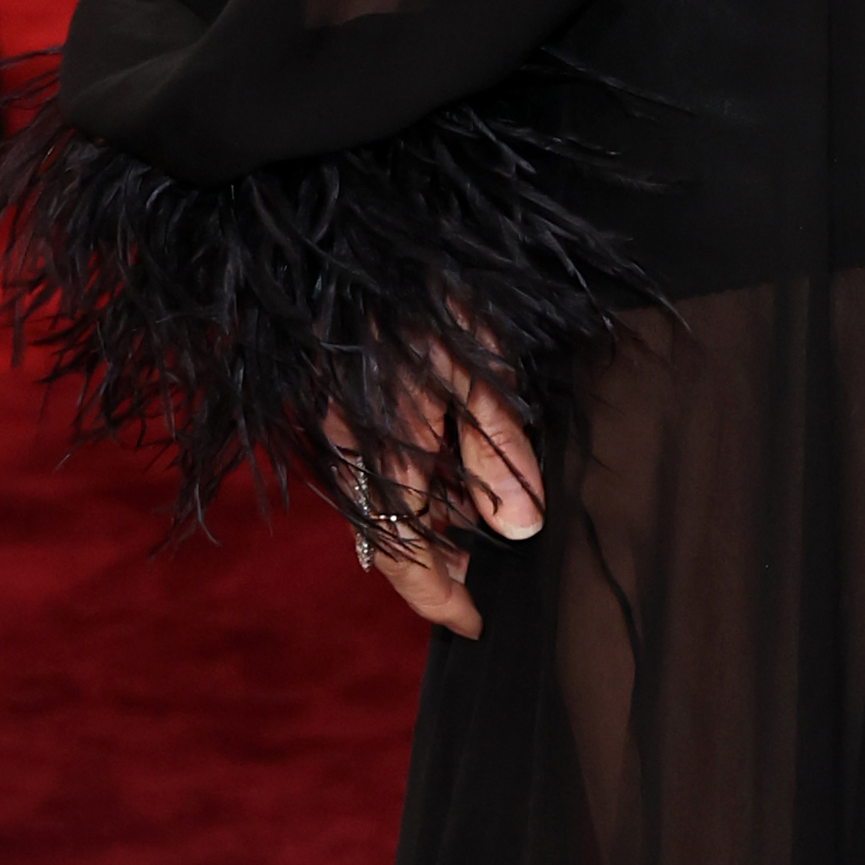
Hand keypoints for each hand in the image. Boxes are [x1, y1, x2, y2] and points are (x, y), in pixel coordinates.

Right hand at [323, 329, 545, 639]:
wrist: (356, 239)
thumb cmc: (428, 299)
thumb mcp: (481, 372)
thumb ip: (498, 455)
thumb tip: (519, 532)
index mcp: (385, 457)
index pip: (406, 558)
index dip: (440, 600)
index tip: (476, 625)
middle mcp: (354, 454)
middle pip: (393, 536)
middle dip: (439, 564)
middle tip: (488, 577)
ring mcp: (345, 432)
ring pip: (387, 503)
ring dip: (432, 523)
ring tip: (485, 526)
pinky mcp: (346, 408)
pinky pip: (380, 468)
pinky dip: (418, 484)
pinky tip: (456, 474)